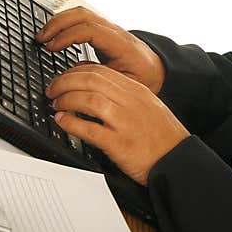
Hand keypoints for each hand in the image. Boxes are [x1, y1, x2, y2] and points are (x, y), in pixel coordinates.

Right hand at [36, 6, 165, 93]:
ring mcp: (109, 28)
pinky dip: (65, 23)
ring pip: (81, 12)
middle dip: (58, 24)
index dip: (68, 36)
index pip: (90, 30)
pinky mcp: (103, 30)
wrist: (157, 70)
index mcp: (122, 45)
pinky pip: (82, 18)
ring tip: (43, 35)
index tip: (51, 47)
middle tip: (41, 39)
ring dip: (59, 20)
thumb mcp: (124, 84)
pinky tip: (54, 34)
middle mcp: (115, 32)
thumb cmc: (143, 78)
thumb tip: (72, 74)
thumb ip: (100, 78)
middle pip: (83, 15)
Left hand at [46, 64, 189, 184]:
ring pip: (88, 100)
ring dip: (66, 100)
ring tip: (56, 105)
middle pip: (90, 81)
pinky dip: (71, 124)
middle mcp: (130, 102)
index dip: (75, 72)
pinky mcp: (120, 144)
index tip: (64, 78)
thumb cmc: (163, 137)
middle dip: (64, 82)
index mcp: (136, 91)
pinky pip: (89, 129)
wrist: (178, 160)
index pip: (99, 71)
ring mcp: (125, 122)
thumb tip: (96, 89)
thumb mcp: (148, 106)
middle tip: (52, 90)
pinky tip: (63, 122)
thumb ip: (125, 96)